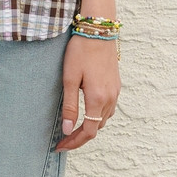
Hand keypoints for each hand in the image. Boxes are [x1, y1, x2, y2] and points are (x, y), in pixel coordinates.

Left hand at [55, 35, 120, 151]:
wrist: (99, 29)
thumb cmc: (81, 51)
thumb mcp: (69, 80)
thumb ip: (70, 107)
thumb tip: (68, 130)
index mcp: (97, 98)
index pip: (89, 132)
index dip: (74, 143)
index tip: (60, 146)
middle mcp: (110, 98)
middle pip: (97, 128)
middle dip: (80, 137)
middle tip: (63, 140)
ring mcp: (115, 91)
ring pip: (104, 120)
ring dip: (90, 128)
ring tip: (73, 130)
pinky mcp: (116, 85)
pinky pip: (109, 109)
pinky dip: (97, 117)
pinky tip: (86, 114)